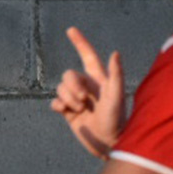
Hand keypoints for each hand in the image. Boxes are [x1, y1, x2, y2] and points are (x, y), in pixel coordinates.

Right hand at [49, 26, 124, 158]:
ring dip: (67, 98)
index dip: (80, 42)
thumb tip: (115, 52)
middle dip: (72, 85)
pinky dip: (58, 105)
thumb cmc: (117, 120)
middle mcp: (87, 88)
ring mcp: (77, 100)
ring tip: (80, 110)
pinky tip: (66, 112)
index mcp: (99, 80)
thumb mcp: (117, 97)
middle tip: (83, 100)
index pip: (88, 56)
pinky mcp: (69, 113)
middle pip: (69, 75)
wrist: (109, 144)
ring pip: (60, 88)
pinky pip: (55, 102)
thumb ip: (116, 75)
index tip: (71, 30)